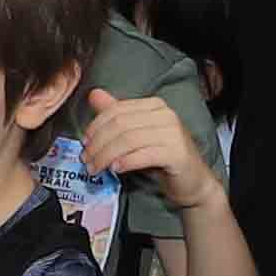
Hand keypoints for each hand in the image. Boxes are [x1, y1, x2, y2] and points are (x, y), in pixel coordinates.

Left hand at [77, 91, 214, 210]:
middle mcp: (165, 114)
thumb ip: (117, 115)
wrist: (192, 181)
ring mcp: (173, 132)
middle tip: (86, 160)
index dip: (95, 126)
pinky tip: (115, 169)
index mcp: (154, 105)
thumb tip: (94, 95)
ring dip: (106, 155)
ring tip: (95, 168)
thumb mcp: (136, 135)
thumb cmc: (162, 158)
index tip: (84, 143)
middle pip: (120, 125)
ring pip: (128, 140)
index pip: (116, 110)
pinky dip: (125, 162)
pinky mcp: (177, 153)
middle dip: (98, 143)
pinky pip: (143, 155)